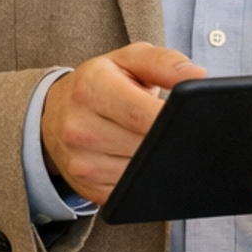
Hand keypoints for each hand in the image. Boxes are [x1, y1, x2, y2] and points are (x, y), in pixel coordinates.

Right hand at [41, 43, 205, 205]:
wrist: (54, 113)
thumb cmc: (99, 84)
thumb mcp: (129, 60)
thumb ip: (164, 63)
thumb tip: (198, 75)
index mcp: (92, 88)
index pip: (141, 113)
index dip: (171, 120)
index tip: (191, 119)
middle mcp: (79, 127)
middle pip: (144, 147)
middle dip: (166, 140)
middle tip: (173, 128)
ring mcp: (81, 162)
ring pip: (140, 173)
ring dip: (156, 161)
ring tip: (151, 140)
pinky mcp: (88, 188)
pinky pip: (130, 192)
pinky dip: (143, 179)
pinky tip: (139, 160)